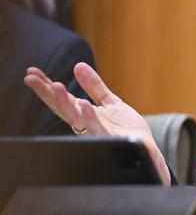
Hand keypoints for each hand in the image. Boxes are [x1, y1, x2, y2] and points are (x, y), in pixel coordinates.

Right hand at [24, 62, 170, 185]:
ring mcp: (96, 131)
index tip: (32, 73)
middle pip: (62, 107)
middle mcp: (86, 124)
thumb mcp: (110, 102)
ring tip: (55, 86)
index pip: (62, 99)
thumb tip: (78, 65)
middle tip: (31, 78)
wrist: (145, 149)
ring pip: (76, 118)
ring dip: (64, 103)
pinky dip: (89, 117)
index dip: (47, 87)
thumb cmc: (125, 129)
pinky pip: (96, 128)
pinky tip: (83, 105)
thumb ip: (94, 86)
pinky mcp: (110, 138)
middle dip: (47, 93)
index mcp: (84, 114)